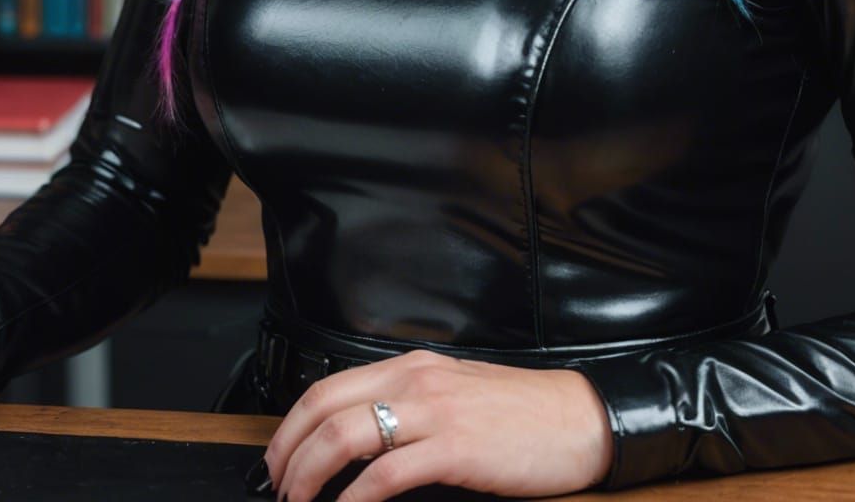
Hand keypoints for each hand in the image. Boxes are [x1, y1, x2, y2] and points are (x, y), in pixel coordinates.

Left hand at [260, 349, 614, 501]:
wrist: (577, 419)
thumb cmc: (520, 415)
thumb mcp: (455, 396)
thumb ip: (409, 407)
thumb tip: (358, 441)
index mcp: (414, 367)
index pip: (329, 386)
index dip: (291, 425)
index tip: (277, 458)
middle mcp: (417, 380)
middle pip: (324, 407)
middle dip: (287, 452)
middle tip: (277, 487)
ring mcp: (435, 412)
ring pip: (345, 435)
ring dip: (309, 475)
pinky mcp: (455, 448)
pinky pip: (386, 474)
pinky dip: (354, 499)